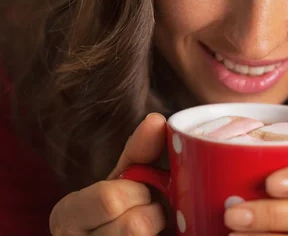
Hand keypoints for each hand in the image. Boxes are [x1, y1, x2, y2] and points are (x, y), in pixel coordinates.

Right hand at [49, 114, 167, 234]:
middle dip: (155, 216)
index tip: (145, 194)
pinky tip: (161, 234)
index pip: (111, 198)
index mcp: (67, 215)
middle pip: (133, 226)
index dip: (140, 193)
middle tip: (155, 215)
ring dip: (160, 232)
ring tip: (156, 231)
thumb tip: (157, 120)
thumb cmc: (128, 209)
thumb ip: (141, 152)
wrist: (127, 235)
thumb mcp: (127, 180)